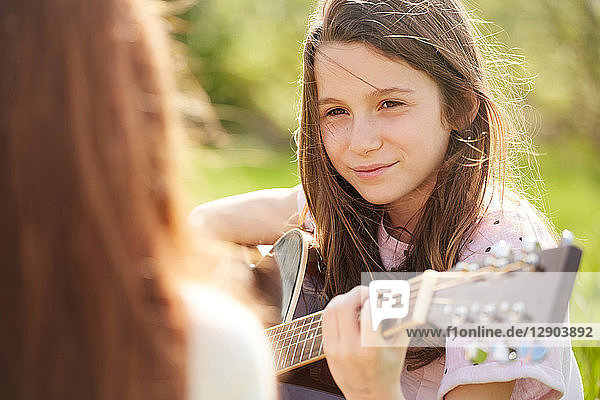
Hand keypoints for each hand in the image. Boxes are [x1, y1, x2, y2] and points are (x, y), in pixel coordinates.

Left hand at [321, 285, 408, 399]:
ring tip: (357, 299)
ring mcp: (335, 348)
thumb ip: (400, 320)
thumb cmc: (387, 372)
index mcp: (369, 349)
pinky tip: (347, 310)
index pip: (369, 312)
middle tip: (368, 293)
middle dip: (358, 293)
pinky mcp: (327, 349)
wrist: (369, 397)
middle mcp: (349, 348)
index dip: (375, 298)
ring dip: (345, 298)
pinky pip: (326, 320)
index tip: (381, 296)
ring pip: (331, 310)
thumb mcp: (399, 347)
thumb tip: (401, 297)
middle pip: (345, 306)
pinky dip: (336, 309)